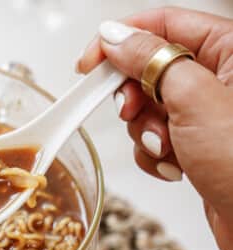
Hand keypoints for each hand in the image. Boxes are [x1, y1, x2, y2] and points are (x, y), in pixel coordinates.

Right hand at [77, 7, 232, 249]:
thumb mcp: (193, 98)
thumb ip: (151, 60)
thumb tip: (116, 37)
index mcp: (229, 49)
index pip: (162, 26)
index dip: (121, 40)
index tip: (89, 62)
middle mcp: (215, 78)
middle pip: (149, 69)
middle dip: (134, 97)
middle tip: (130, 111)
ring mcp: (201, 113)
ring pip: (146, 108)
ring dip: (146, 133)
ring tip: (168, 148)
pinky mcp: (191, 143)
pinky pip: (152, 138)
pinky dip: (153, 154)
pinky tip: (174, 165)